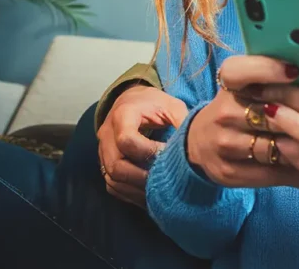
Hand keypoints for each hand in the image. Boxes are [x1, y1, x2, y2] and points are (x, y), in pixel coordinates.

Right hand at [97, 84, 187, 207]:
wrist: (132, 101)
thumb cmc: (154, 103)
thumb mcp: (172, 105)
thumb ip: (182, 122)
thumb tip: (195, 145)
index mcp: (123, 115)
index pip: (127, 140)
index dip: (148, 152)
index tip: (168, 154)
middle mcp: (107, 134)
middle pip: (115, 165)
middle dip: (140, 177)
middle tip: (165, 180)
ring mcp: (103, 151)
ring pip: (112, 179)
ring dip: (135, 189)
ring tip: (159, 193)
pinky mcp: (105, 162)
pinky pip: (112, 185)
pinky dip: (129, 193)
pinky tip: (149, 196)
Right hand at [187, 55, 298, 189]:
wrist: (202, 141)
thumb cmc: (243, 104)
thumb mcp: (250, 83)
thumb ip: (279, 75)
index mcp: (229, 82)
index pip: (240, 70)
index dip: (267, 69)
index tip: (296, 70)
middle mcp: (223, 111)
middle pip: (270, 115)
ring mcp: (224, 144)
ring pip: (275, 147)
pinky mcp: (229, 171)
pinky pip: (273, 173)